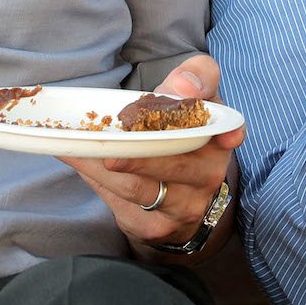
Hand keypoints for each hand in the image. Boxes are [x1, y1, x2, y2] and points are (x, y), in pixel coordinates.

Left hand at [59, 54, 244, 252]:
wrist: (177, 194)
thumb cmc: (178, 133)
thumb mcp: (190, 99)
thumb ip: (194, 77)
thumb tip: (183, 85)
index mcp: (218, 139)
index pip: (228, 130)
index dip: (230, 133)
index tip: (227, 137)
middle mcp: (208, 177)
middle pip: (172, 165)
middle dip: (139, 155)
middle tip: (106, 144)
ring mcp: (184, 207)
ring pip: (139, 187)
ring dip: (101, 167)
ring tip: (75, 147)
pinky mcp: (155, 227)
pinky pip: (120, 204)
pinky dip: (95, 181)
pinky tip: (79, 163)